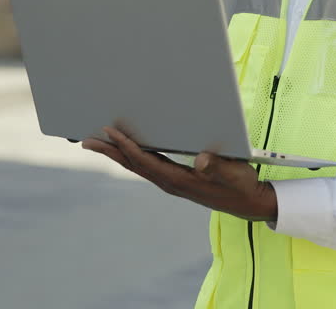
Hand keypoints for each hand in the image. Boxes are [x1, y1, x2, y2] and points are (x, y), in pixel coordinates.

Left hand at [83, 126, 277, 221]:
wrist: (249, 202)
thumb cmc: (241, 185)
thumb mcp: (233, 174)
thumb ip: (217, 167)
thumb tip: (202, 160)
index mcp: (179, 180)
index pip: (146, 161)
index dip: (127, 146)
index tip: (109, 132)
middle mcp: (170, 182)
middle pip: (134, 164)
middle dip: (110, 152)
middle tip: (86, 141)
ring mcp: (172, 182)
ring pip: (139, 166)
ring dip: (118, 154)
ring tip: (99, 143)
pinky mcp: (177, 180)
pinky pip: (148, 166)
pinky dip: (133, 156)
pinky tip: (129, 150)